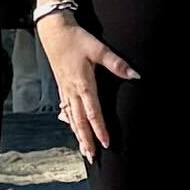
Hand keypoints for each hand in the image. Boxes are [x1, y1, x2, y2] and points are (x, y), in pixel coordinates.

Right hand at [41, 14, 135, 156]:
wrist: (54, 32)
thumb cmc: (76, 40)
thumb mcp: (98, 49)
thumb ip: (116, 63)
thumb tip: (135, 75)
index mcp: (83, 84)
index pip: (93, 112)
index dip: (99, 129)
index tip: (106, 143)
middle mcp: (73, 91)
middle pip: (80, 122)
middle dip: (86, 140)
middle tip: (93, 157)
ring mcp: (65, 90)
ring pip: (72, 118)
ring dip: (78, 135)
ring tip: (84, 150)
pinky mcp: (62, 87)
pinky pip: (66, 110)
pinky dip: (70, 123)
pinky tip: (72, 129)